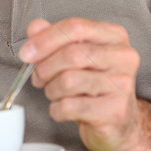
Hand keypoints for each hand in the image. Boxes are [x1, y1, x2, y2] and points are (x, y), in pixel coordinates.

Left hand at [19, 18, 150, 150]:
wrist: (117, 123)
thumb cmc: (92, 85)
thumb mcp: (74, 56)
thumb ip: (53, 37)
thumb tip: (35, 27)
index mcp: (114, 36)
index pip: (76, 27)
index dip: (45, 39)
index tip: (25, 53)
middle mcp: (124, 57)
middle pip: (71, 54)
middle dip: (45, 68)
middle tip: (37, 78)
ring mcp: (123, 85)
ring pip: (69, 81)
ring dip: (51, 90)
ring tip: (54, 93)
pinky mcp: (116, 111)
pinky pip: (70, 107)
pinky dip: (57, 109)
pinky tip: (62, 109)